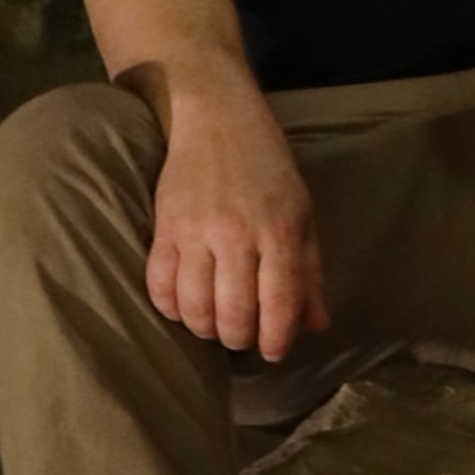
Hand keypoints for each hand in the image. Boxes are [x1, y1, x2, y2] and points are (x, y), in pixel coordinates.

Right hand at [145, 73, 325, 363]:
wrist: (217, 120)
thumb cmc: (269, 170)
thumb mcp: (302, 216)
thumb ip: (309, 273)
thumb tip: (316, 325)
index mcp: (278, 232)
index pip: (277, 302)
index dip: (275, 339)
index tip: (273, 353)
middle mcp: (235, 236)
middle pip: (231, 313)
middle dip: (238, 339)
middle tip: (242, 338)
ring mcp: (194, 232)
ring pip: (192, 306)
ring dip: (203, 329)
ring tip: (214, 326)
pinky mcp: (163, 228)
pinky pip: (158, 284)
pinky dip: (169, 307)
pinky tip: (183, 308)